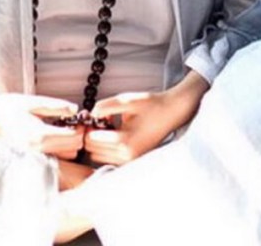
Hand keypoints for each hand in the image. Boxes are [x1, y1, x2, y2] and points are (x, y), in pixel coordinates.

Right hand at [0, 89, 84, 157]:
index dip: (80, 129)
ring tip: (57, 131)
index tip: (77, 120)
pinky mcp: (27, 161)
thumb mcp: (32, 101)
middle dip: (74, 137)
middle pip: (72, 151)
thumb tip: (74, 109)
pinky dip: (55, 152)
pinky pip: (50, 160)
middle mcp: (37, 151)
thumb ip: (55, 105)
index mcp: (40, 135)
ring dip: (66, 146)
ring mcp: (32, 159)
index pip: (74, 139)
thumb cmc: (6, 107)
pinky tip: (48, 139)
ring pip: (63, 159)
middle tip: (69, 124)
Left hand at [83, 71, 209, 165]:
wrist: (172, 112)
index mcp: (125, 142)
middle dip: (92, 134)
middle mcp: (127, 156)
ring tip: (109, 125)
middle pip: (92, 150)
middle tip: (99, 119)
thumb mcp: (126, 100)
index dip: (88, 126)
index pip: (92, 140)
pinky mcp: (133, 160)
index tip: (91, 116)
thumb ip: (105, 106)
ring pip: (99, 156)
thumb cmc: (152, 105)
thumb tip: (92, 113)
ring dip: (99, 142)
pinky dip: (107, 146)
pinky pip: (110, 157)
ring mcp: (131, 160)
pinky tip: (116, 132)